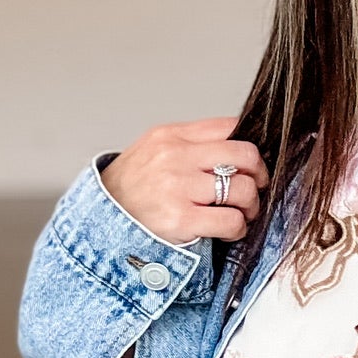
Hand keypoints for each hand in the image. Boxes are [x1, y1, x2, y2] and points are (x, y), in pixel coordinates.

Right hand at [100, 118, 268, 245]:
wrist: (100, 220)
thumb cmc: (131, 189)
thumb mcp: (153, 151)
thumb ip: (191, 145)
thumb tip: (237, 151)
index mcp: (171, 135)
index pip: (230, 127)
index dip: (249, 149)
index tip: (251, 166)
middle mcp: (175, 156)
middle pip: (245, 156)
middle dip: (258, 176)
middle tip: (254, 190)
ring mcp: (178, 187)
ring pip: (244, 189)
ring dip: (250, 206)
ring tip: (239, 214)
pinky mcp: (180, 219)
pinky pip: (231, 220)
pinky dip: (237, 228)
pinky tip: (226, 231)